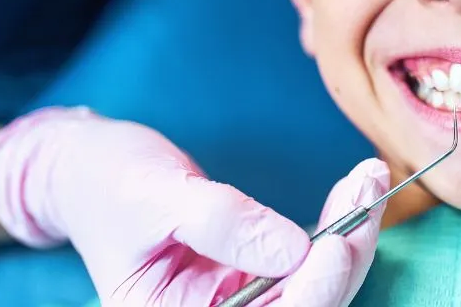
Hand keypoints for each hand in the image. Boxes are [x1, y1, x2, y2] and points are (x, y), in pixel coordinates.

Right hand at [0, 106, 388, 305]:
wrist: (91, 168)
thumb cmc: (109, 181)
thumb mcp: (157, 195)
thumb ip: (221, 222)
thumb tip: (295, 249)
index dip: (309, 293)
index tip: (335, 242)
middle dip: (342, 256)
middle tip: (368, 190)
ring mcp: (236, 301)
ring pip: (314, 287)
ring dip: (349, 236)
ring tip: (368, 178)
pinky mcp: (254, 275)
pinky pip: (307, 263)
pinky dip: (335, 226)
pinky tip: (355, 190)